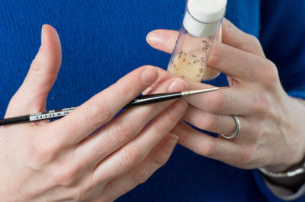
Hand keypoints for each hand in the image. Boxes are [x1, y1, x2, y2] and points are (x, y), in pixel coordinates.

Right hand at [0, 25, 187, 200]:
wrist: (6, 198)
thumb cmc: (12, 152)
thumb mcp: (20, 110)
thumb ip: (40, 73)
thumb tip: (50, 36)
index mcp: (53, 142)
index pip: (98, 110)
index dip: (126, 89)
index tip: (148, 73)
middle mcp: (73, 166)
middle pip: (123, 132)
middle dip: (153, 106)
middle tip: (174, 87)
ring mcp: (89, 186)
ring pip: (133, 155)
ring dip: (160, 129)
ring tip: (178, 108)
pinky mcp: (99, 197)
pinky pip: (134, 178)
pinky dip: (155, 159)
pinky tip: (169, 139)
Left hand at [146, 19, 304, 172]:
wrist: (288, 133)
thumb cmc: (261, 90)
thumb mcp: (255, 61)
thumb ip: (232, 40)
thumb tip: (206, 22)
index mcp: (260, 72)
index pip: (218, 54)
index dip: (184, 46)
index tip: (156, 40)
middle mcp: (257, 102)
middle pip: (210, 95)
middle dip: (177, 86)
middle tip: (153, 79)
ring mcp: (250, 130)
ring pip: (205, 120)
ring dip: (177, 110)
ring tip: (157, 100)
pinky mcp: (241, 153)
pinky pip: (205, 145)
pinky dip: (183, 135)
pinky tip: (170, 123)